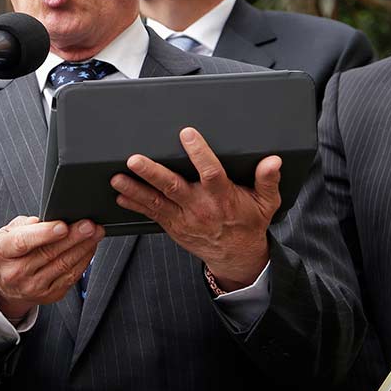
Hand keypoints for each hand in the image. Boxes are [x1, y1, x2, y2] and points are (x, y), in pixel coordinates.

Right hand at [0, 215, 102, 320]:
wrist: (5, 285)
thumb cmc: (9, 253)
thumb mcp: (6, 233)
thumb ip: (24, 224)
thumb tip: (46, 220)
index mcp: (2, 252)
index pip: (23, 242)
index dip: (44, 234)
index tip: (63, 226)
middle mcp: (17, 272)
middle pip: (49, 253)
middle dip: (73, 237)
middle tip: (88, 225)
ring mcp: (34, 286)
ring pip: (64, 265)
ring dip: (83, 247)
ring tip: (95, 233)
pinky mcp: (50, 294)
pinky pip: (71, 277)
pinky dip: (84, 260)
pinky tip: (90, 247)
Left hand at [109, 127, 278, 289]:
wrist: (237, 256)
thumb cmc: (249, 223)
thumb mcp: (266, 203)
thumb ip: (268, 180)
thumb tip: (273, 161)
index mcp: (222, 197)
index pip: (210, 172)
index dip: (199, 153)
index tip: (187, 134)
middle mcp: (200, 207)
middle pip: (173, 187)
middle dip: (152, 173)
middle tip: (135, 160)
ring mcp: (184, 218)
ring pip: (157, 201)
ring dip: (135, 189)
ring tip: (118, 177)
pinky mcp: (173, 226)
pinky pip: (151, 214)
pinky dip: (135, 205)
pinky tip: (120, 195)